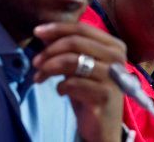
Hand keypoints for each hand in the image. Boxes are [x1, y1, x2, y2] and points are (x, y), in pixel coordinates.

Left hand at [32, 22, 126, 141]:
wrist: (103, 126)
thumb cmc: (90, 91)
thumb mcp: (79, 66)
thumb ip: (67, 48)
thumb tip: (44, 32)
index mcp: (114, 45)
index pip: (82, 28)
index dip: (58, 28)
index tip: (37, 32)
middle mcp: (117, 57)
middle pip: (75, 42)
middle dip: (50, 50)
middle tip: (35, 62)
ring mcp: (113, 75)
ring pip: (72, 61)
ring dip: (49, 68)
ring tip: (39, 77)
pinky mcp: (105, 94)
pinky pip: (73, 83)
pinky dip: (61, 86)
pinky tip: (61, 91)